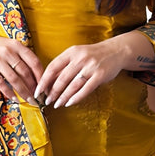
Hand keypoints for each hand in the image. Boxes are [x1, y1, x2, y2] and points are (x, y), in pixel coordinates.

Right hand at [0, 25, 43, 103]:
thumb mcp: (10, 45)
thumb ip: (22, 57)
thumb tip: (37, 74)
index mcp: (17, 45)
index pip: (34, 62)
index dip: (41, 76)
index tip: (45, 86)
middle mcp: (8, 52)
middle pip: (25, 73)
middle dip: (34, 88)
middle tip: (39, 97)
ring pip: (15, 80)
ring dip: (24, 92)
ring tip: (30, 101)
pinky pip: (1, 83)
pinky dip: (9, 92)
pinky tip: (15, 99)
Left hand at [36, 32, 154, 107]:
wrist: (116, 51)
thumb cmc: (93, 55)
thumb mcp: (77, 55)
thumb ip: (65, 66)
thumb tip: (49, 83)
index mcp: (71, 52)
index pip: (53, 67)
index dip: (44, 80)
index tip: (38, 91)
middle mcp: (80, 58)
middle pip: (62, 78)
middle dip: (53, 92)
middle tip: (47, 100)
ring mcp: (91, 67)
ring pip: (72, 85)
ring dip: (63, 97)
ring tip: (57, 104)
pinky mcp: (100, 75)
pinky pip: (85, 89)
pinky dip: (76, 98)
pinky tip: (69, 103)